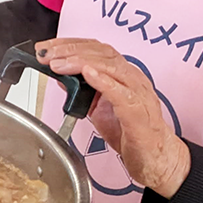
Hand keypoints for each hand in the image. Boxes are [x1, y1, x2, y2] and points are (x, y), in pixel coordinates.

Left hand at [36, 38, 190, 196]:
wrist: (156, 159)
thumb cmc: (132, 133)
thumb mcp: (98, 109)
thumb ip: (82, 91)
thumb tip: (61, 76)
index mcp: (122, 74)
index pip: (95, 48)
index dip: (69, 43)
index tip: (46, 46)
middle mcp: (132, 78)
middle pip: (101, 52)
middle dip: (69, 49)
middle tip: (45, 53)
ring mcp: (138, 93)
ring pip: (111, 66)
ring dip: (79, 62)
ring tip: (57, 63)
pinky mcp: (139, 112)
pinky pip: (122, 92)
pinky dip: (104, 81)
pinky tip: (88, 74)